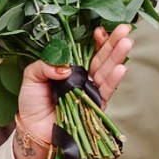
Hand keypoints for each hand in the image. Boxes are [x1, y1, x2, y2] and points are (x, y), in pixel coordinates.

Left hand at [10, 26, 133, 158]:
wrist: (34, 130)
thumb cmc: (31, 102)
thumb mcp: (31, 77)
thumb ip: (44, 66)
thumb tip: (65, 68)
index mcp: (69, 67)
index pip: (86, 49)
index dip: (95, 40)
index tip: (101, 28)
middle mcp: (83, 76)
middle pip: (101, 57)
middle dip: (113, 42)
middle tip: (125, 28)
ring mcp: (90, 91)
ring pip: (106, 71)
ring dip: (117, 57)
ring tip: (127, 43)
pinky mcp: (94, 106)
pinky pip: (106, 91)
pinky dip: (114, 80)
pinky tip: (121, 68)